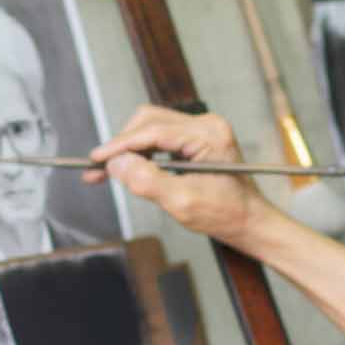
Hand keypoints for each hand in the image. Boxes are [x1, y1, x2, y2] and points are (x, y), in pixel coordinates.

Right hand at [90, 105, 271, 247]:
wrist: (250, 222)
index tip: (95, 160)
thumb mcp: (183, 203)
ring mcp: (203, 129)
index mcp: (209, 135)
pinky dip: (142, 152)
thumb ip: (148, 181)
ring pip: (151, 127)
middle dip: (122, 145)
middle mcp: (207, 125)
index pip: (152, 131)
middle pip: (148, 122)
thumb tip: (116, 163)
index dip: (119, 145)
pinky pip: (161, 137)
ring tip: (110, 172)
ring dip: (130, 148)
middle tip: (99, 170)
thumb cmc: (226, 215)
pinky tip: (129, 168)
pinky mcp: (198, 139)